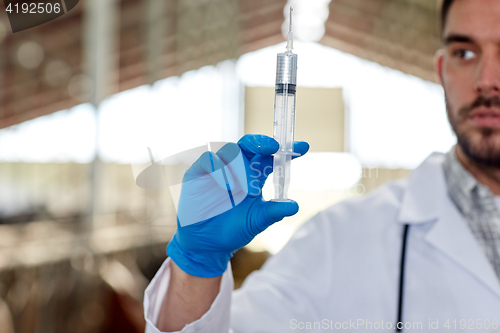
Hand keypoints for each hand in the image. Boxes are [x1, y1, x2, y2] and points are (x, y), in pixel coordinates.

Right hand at [167, 134, 309, 276]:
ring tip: (249, 188)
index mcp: (255, 175)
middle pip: (250, 144)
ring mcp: (218, 168)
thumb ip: (273, 212)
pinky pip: (209, 159)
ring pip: (231, 150)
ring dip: (242, 165)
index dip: (287, 150)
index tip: (304, 147)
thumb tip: (294, 206)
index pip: (272, 157)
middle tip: (273, 148)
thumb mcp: (256, 221)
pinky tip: (228, 186)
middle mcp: (237, 167)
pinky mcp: (199, 172)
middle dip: (262, 143)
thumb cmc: (233, 230)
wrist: (206, 244)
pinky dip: (219, 168)